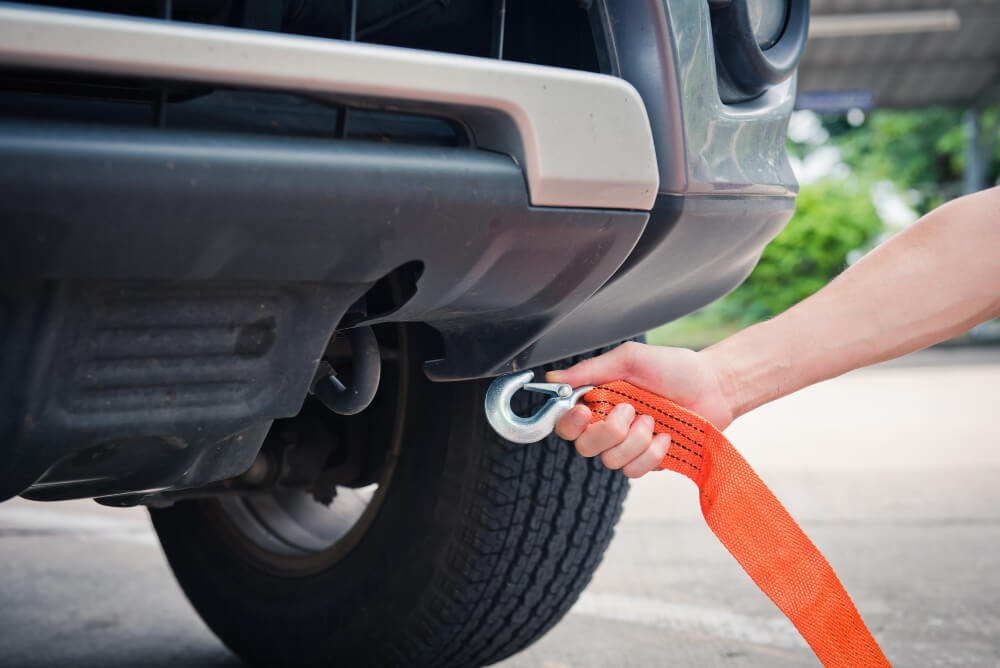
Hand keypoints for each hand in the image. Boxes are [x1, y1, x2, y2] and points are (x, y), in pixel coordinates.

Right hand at [546, 342, 733, 477]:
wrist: (714, 386)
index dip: (569, 424)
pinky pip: (636, 470)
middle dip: (608, 431)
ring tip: (654, 419)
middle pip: (584, 447)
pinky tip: (666, 436)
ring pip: (611, 461)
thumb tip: (552, 379)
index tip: (584, 413)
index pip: (566, 423)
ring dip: (635, 439)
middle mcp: (609, 426)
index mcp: (598, 401)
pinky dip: (652, 453)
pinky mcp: (649, 462)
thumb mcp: (629, 358)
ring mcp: (629, 447)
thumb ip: (590, 370)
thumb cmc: (673, 367)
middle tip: (629, 410)